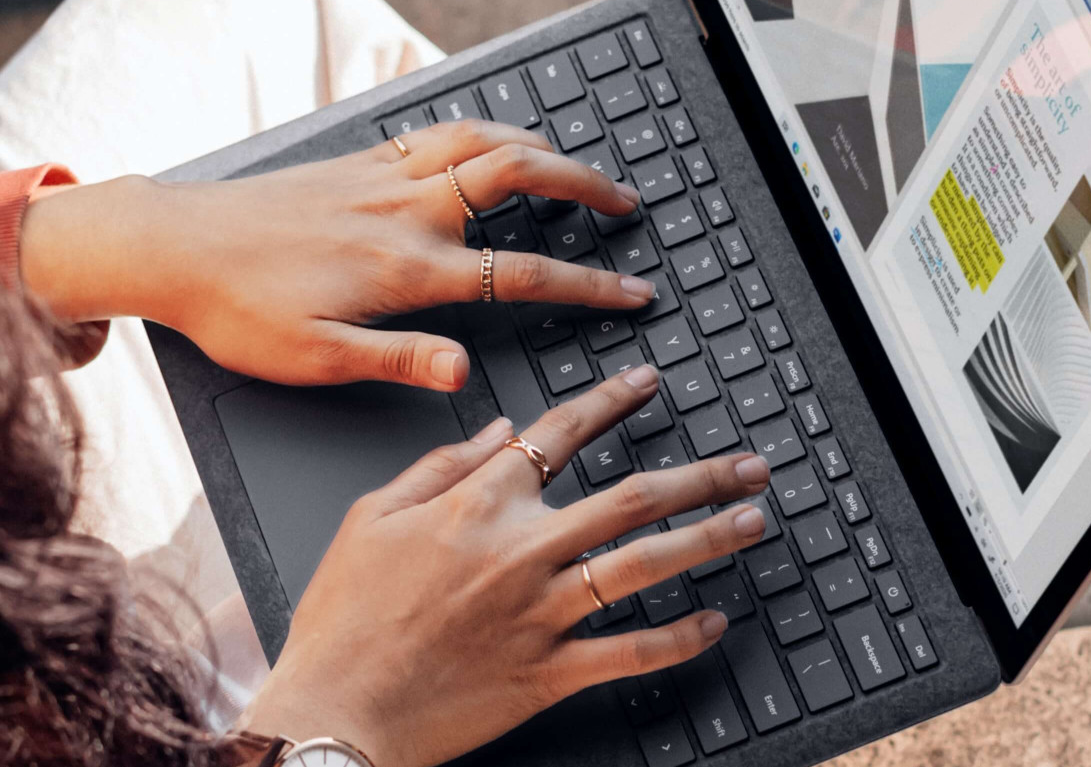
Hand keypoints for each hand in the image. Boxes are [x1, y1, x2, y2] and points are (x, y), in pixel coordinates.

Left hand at [19, 120, 650, 389]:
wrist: (172, 246)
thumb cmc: (236, 310)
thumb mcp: (315, 359)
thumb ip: (398, 361)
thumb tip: (465, 373)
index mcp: (406, 267)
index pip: (521, 272)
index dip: (589, 285)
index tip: (633, 293)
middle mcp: (404, 210)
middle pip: (518, 178)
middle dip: (584, 187)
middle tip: (626, 204)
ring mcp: (381, 177)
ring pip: (482, 140)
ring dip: (540, 147)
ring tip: (575, 165)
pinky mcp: (356, 160)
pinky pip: (438, 130)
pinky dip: (483, 130)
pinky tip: (493, 142)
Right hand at [238, 365, 772, 766]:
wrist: (336, 707)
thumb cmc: (344, 619)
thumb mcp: (371, 517)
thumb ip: (439, 466)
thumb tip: (494, 429)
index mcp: (476, 505)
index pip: (559, 434)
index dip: (611, 402)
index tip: (648, 383)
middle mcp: (520, 550)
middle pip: (631, 498)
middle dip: (700, 476)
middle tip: (747, 464)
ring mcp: (542, 612)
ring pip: (645, 564)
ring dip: (708, 538)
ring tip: (754, 521)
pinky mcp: (549, 671)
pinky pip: (630, 651)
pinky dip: (678, 637)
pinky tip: (714, 622)